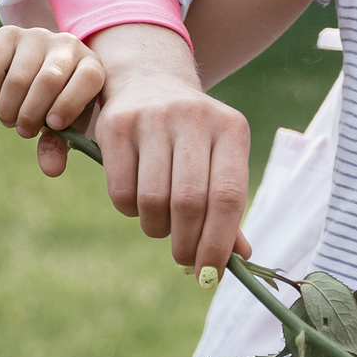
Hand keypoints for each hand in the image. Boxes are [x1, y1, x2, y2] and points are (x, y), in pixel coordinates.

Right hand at [0, 27, 104, 176]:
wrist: (40, 67)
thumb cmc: (58, 102)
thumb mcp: (65, 124)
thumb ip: (58, 145)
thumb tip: (51, 169)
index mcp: (91, 67)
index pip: (88, 80)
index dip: (69, 105)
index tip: (53, 126)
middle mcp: (68, 45)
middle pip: (48, 81)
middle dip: (31, 114)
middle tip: (24, 130)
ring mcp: (38, 36)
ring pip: (19, 76)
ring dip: (9, 107)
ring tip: (10, 118)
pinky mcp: (8, 33)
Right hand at [88, 24, 254, 274]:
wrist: (148, 82)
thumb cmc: (192, 137)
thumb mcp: (219, 158)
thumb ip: (228, 206)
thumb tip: (240, 258)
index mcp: (231, 128)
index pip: (228, 196)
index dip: (219, 242)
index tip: (211, 275)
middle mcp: (194, 117)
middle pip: (190, 202)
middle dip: (187, 244)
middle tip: (185, 260)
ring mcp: (153, 118)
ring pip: (154, 201)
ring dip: (157, 229)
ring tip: (162, 226)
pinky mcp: (117, 125)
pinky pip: (122, 192)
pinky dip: (130, 212)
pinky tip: (138, 205)